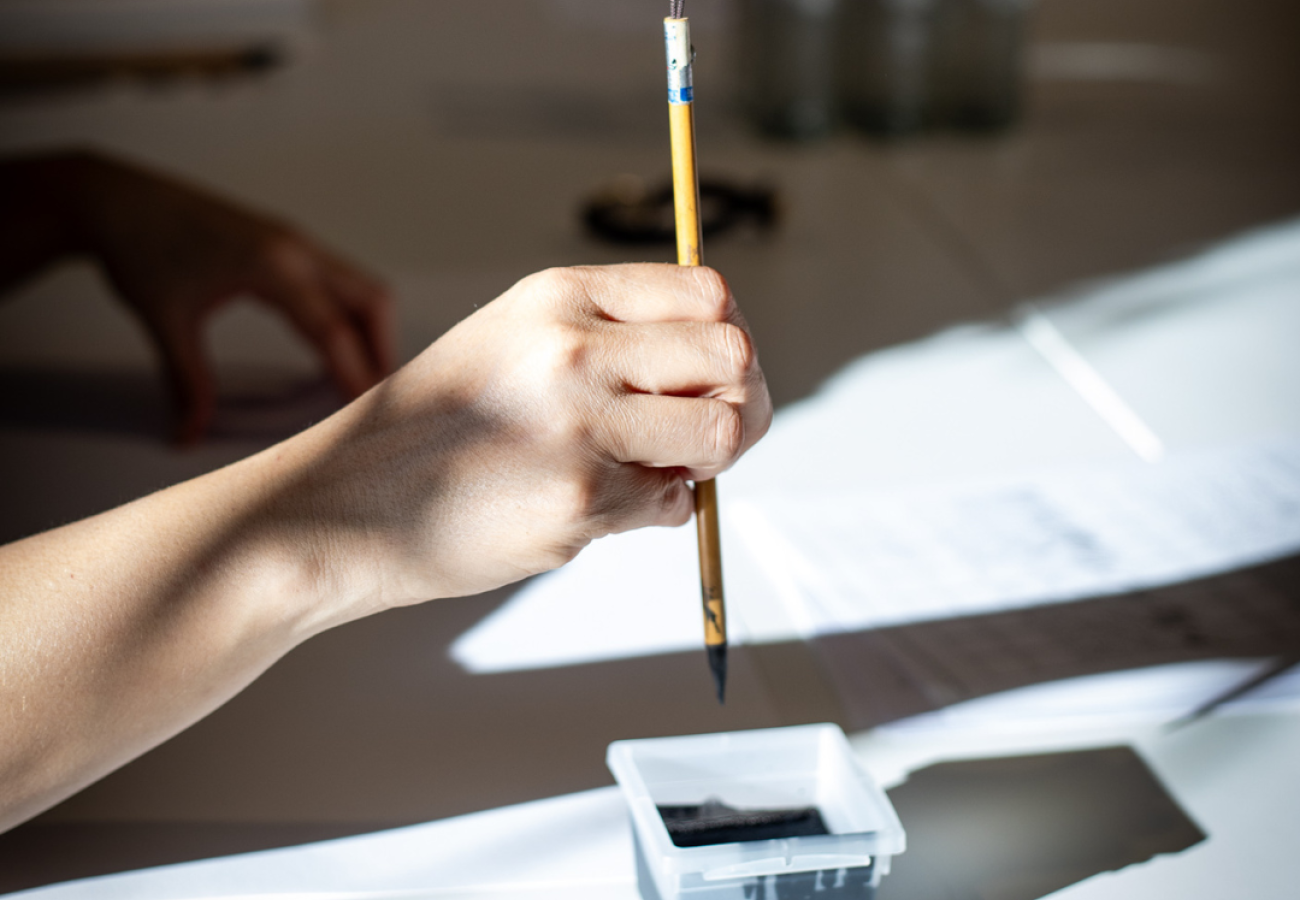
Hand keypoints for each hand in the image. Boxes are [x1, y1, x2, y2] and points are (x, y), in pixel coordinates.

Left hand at [72, 153, 394, 444]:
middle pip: (370, 302)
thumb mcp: (165, 322)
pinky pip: (338, 283)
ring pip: (361, 289)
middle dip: (381, 352)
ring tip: (360, 380)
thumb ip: (186, 381)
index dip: (357, 373)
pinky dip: (348, 317)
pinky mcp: (286, 246)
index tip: (369, 413)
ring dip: (369, 333)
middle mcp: (296, 250)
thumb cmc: (138, 247)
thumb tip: (187, 434)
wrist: (112, 198)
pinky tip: (331, 349)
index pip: (333, 328)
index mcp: (272, 265)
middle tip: (377, 401)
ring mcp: (295, 244)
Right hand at [277, 263, 770, 616]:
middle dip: (737, 402)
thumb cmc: (435, 428)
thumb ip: (607, 339)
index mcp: (559, 296)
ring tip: (651, 472)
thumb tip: (721, 366)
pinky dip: (652, 512)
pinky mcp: (581, 500)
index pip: (708, 293)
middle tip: (699, 437)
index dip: (725, 339)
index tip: (705, 377)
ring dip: (702, 462)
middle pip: (733, 356)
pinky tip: (594, 508)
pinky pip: (672, 503)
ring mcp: (580, 424)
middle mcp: (574, 347)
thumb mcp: (512, 341)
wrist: (346, 503)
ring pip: (721, 432)